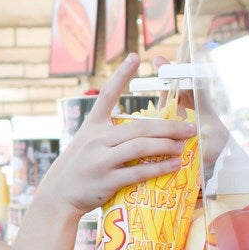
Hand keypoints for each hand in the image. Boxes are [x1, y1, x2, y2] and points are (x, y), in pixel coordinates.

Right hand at [36, 54, 195, 214]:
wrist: (59, 193)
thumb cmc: (79, 165)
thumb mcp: (87, 141)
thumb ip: (109, 132)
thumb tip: (141, 129)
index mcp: (92, 125)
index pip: (107, 95)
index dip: (120, 75)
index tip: (135, 56)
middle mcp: (96, 139)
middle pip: (139, 127)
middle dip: (168, 126)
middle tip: (189, 127)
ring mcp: (101, 160)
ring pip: (141, 147)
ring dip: (167, 145)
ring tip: (184, 145)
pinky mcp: (107, 180)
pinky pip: (138, 172)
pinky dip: (159, 168)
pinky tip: (174, 165)